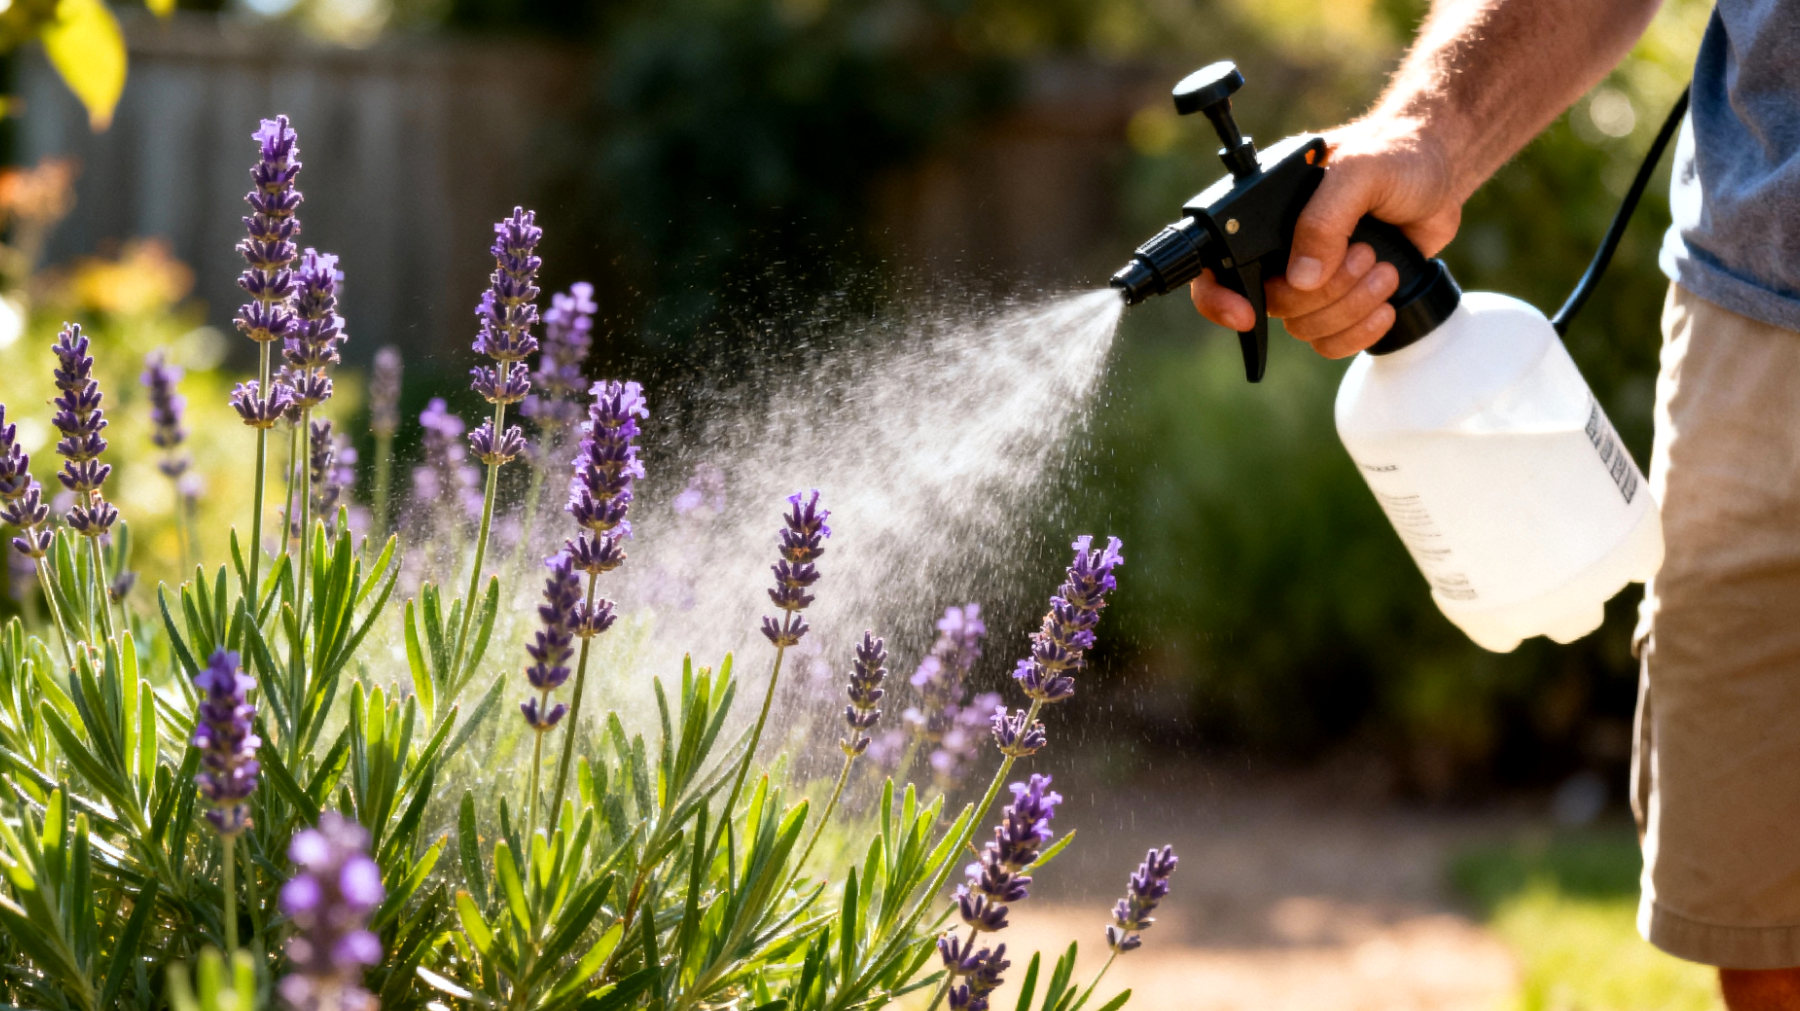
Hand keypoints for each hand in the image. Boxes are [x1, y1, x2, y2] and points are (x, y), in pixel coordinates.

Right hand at [1190, 117, 1464, 358]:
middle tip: (1364, 254)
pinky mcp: (1343, 299)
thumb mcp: (1358, 171)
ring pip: (1305, 328)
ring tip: (1384, 269)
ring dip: (1352, 307)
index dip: (1218, 296)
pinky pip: (1330, 342)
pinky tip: (1385, 304)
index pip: (1215, 264)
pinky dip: (1360, 332)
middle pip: (1273, 305)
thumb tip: (1301, 279)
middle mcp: (1280, 249)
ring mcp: (1312, 278)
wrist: (1440, 171)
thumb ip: (1325, 220)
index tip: (1246, 315)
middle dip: (1326, 292)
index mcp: (1264, 213)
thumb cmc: (1397, 155)